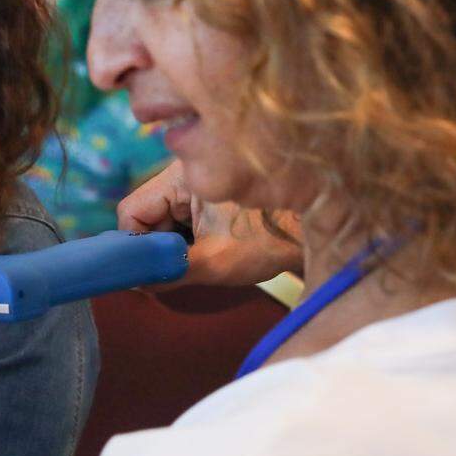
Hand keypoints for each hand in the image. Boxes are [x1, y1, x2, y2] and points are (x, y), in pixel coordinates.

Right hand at [119, 160, 302, 286]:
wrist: (323, 225)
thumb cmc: (274, 237)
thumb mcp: (215, 262)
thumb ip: (168, 272)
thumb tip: (135, 283)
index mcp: (180, 175)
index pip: (132, 211)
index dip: (135, 244)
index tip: (152, 270)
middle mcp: (184, 172)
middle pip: (146, 215)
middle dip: (158, 246)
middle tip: (183, 268)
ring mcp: (197, 183)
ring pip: (163, 220)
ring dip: (174, 245)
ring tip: (204, 260)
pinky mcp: (210, 196)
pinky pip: (182, 220)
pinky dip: (189, 240)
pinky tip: (214, 250)